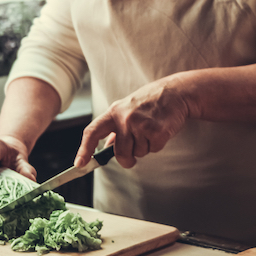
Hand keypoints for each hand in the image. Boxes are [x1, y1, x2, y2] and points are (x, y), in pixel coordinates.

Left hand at [75, 78, 193, 168]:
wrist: (176, 92)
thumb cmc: (151, 101)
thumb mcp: (128, 108)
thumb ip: (116, 126)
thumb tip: (107, 145)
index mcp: (114, 111)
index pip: (93, 132)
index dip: (84, 149)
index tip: (79, 163)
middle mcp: (125, 118)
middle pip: (120, 153)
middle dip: (127, 159)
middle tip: (135, 152)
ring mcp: (140, 124)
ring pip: (138, 153)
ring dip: (145, 147)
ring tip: (151, 129)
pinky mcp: (156, 131)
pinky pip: (153, 149)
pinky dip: (158, 144)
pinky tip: (160, 129)